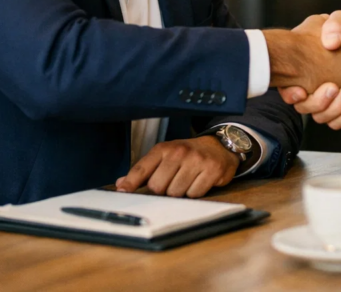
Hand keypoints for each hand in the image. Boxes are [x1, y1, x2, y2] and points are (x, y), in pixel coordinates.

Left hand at [115, 136, 238, 197]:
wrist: (219, 146)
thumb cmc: (188, 154)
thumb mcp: (165, 155)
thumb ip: (144, 170)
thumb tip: (120, 184)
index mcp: (164, 149)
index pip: (142, 168)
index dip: (130, 182)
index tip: (122, 192)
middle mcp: (179, 152)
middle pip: (158, 187)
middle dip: (163, 190)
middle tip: (172, 181)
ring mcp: (197, 161)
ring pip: (176, 193)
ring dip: (180, 192)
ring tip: (187, 180)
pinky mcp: (212, 170)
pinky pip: (195, 194)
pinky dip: (195, 192)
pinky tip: (199, 181)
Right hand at [280, 11, 340, 128]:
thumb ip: (335, 24)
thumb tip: (330, 43)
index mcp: (305, 68)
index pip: (290, 89)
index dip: (291, 94)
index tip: (300, 91)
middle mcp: (313, 87)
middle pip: (307, 108)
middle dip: (319, 102)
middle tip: (334, 88)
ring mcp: (329, 101)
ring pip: (324, 118)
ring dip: (336, 109)